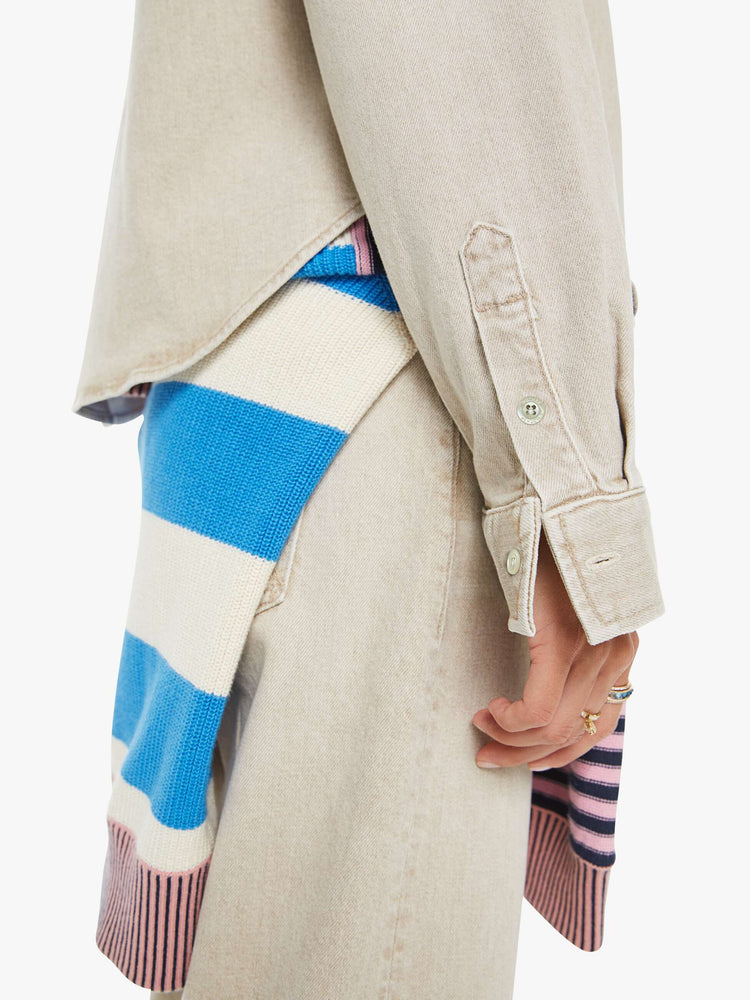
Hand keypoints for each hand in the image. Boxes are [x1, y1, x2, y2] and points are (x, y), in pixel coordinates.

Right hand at [473, 527, 636, 770]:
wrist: (551, 500)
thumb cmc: (550, 547)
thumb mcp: (570, 601)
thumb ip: (573, 640)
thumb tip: (545, 676)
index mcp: (621, 647)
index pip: (600, 725)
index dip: (557, 749)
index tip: (518, 748)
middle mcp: (615, 654)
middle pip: (576, 733)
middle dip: (528, 755)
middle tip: (488, 756)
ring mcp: (593, 649)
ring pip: (556, 728)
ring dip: (513, 741)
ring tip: (483, 730)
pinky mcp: (563, 641)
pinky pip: (540, 708)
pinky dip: (512, 721)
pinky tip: (492, 709)